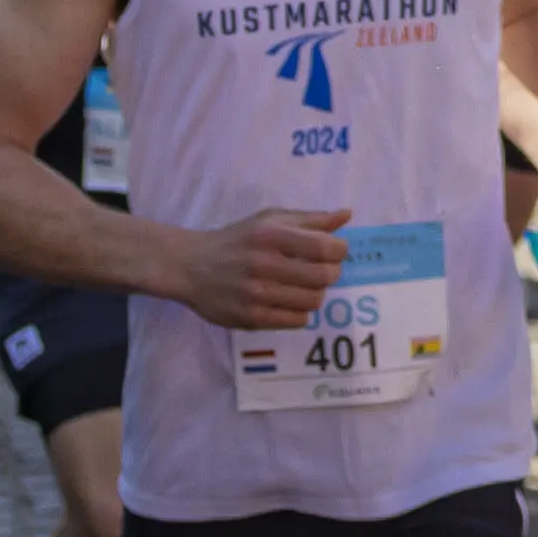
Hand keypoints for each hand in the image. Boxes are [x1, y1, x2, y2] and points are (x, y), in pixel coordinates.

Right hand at [169, 206, 357, 333]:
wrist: (191, 267)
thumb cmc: (237, 240)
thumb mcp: (269, 219)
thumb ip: (310, 219)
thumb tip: (346, 216)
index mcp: (271, 235)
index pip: (326, 248)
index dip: (339, 251)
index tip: (333, 251)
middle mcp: (264, 264)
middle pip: (325, 277)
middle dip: (330, 273)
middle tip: (320, 270)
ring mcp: (257, 294)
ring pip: (313, 301)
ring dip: (315, 293)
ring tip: (302, 286)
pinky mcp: (251, 318)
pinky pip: (296, 321)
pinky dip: (300, 311)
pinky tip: (288, 301)